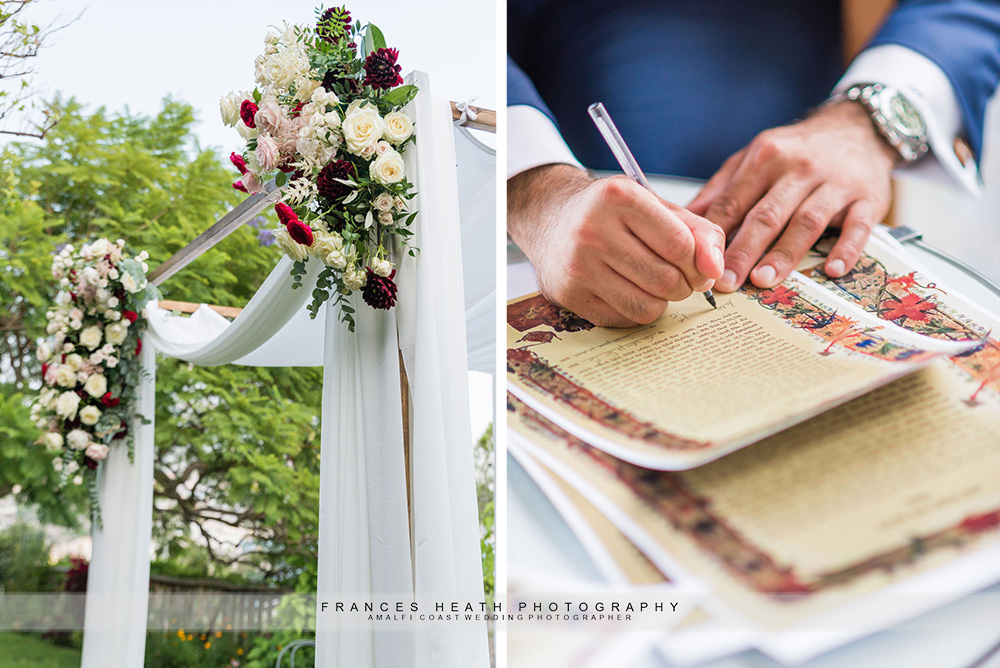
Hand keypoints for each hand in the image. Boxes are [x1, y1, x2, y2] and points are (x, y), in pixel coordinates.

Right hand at [508, 165, 724, 326]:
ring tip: (653, 283)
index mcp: (619, 197)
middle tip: (678, 276)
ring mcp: (577, 265)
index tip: (699, 266)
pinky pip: (624, 320)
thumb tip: (715, 270)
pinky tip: (628, 291)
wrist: (551, 221)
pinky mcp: (569, 294)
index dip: (700, 263)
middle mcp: (592, 230)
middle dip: (683, 285)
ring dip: (661, 301)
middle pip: (667, 280)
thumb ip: (697, 231)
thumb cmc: (612, 214)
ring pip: (648, 307)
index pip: (681, 246)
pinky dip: (636, 310)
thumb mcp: (655, 206)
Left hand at [688, 101, 897, 291]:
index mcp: (765, 158)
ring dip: (785, 253)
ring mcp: (836, 183)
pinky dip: (847, 248)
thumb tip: (683, 217)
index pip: (735, 201)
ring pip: (806, 221)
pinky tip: (833, 270)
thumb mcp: (755, 156)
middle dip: (744, 250)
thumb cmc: (797, 150)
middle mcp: (799, 169)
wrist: (857, 127)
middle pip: (767, 215)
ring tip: (763, 279)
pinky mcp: (869, 198)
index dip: (716, 235)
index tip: (700, 263)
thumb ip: (722, 187)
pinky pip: (859, 226)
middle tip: (726, 282)